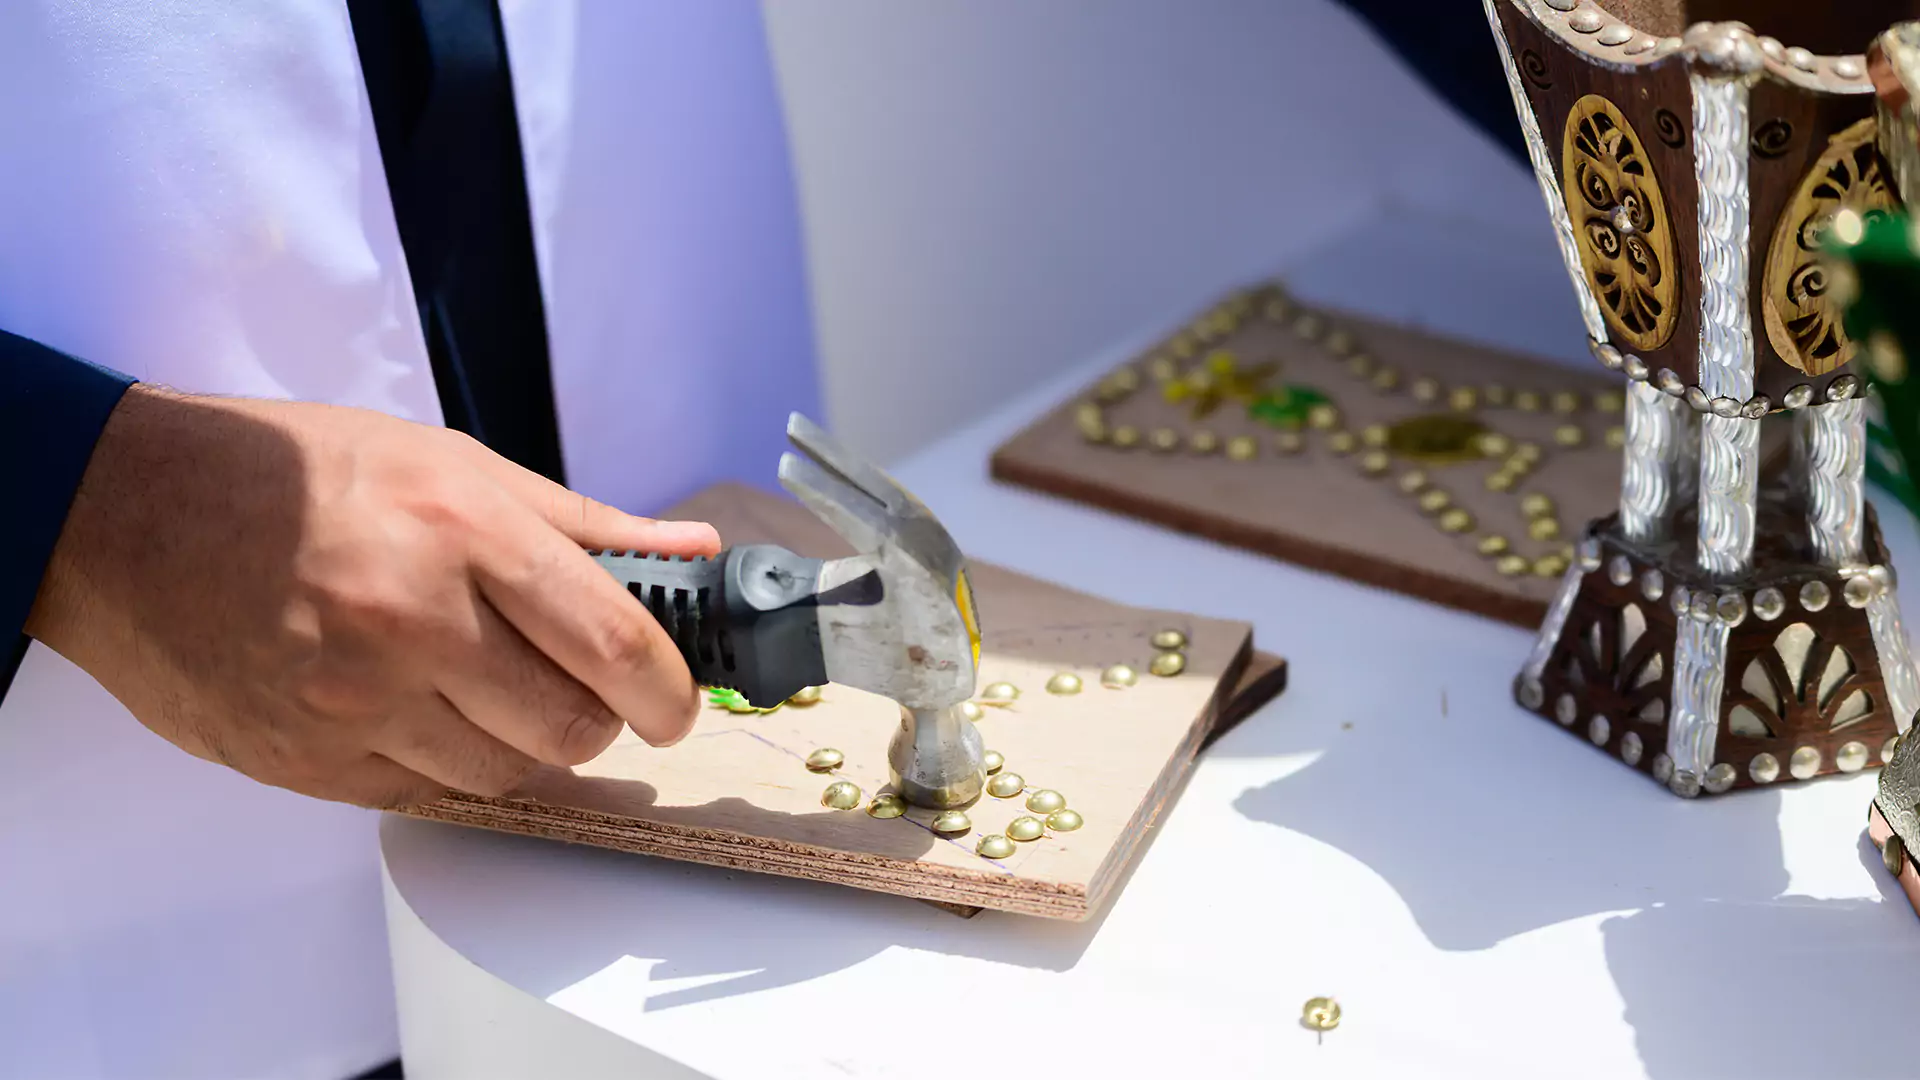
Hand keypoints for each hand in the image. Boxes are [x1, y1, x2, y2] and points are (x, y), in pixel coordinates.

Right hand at [26, 385, 720, 807]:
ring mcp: (353, 701)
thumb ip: (581, 522)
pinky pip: (425, 795)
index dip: (667, 689)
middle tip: (581, 692)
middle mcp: (412, 621)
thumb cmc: (296, 474)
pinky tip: (421, 711)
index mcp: (461, 530)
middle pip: (569, 727)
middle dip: (597, 720)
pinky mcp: (306, 761)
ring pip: (504, 773)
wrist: (127, 516)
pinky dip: (445, 764)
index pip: (612, 643)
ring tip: (484, 688)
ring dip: (520, 744)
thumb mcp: (449, 462)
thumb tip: (690, 548)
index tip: (675, 703)